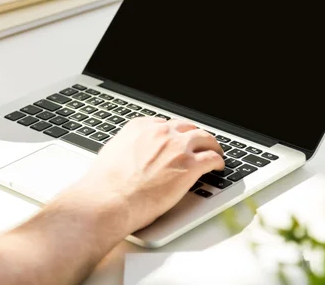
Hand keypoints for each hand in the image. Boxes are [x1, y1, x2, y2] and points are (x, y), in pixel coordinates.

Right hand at [81, 117, 224, 233]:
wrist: (110, 200)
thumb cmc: (105, 184)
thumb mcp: (112, 152)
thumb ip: (126, 146)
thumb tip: (130, 151)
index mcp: (141, 127)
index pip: (165, 124)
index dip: (174, 134)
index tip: (177, 140)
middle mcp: (161, 133)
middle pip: (187, 128)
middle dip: (193, 136)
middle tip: (198, 145)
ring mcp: (177, 148)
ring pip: (205, 138)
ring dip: (211, 145)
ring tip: (214, 152)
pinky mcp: (190, 166)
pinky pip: (212, 158)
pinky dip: (218, 161)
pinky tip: (218, 167)